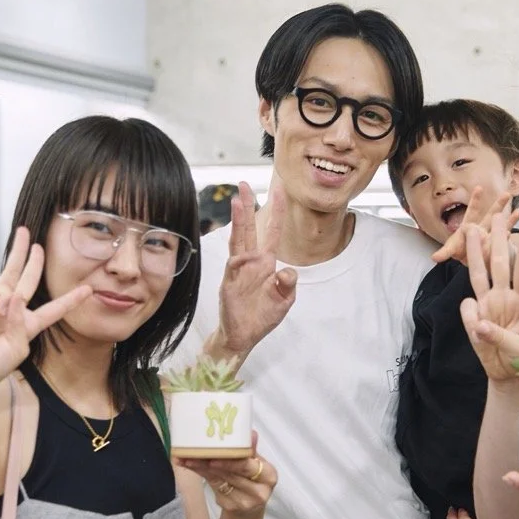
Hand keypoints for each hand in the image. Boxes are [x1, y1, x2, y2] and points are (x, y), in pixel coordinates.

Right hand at [0, 227, 91, 395]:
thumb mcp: (17, 348)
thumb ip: (19, 324)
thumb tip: (14, 297)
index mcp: (31, 325)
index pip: (55, 309)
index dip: (71, 299)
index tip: (88, 290)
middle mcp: (17, 311)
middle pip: (30, 280)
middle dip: (34, 260)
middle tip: (39, 244)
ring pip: (12, 275)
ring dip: (19, 257)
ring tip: (21, 252)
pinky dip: (5, 293)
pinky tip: (3, 305)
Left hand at [177, 432, 275, 517]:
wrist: (250, 509)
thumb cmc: (253, 481)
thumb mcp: (256, 465)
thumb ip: (251, 451)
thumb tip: (250, 433)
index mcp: (269, 476)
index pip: (248, 467)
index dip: (231, 462)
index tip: (213, 457)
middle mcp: (259, 492)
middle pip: (231, 474)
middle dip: (210, 463)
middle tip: (192, 454)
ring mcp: (243, 502)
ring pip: (219, 480)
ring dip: (200, 468)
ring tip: (186, 458)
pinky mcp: (230, 506)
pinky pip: (213, 486)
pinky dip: (201, 475)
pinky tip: (190, 466)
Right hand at [213, 182, 298, 361]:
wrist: (244, 335)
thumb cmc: (264, 315)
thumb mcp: (284, 300)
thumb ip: (288, 285)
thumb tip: (287, 271)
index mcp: (267, 262)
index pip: (273, 231)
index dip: (276, 211)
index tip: (278, 190)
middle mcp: (252, 261)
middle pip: (250, 228)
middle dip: (247, 206)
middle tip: (244, 184)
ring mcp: (239, 270)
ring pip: (238, 240)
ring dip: (238, 221)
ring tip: (237, 202)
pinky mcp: (230, 282)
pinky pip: (233, 267)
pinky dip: (238, 261)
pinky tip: (240, 257)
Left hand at [430, 188, 518, 263]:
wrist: (468, 260)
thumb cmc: (460, 251)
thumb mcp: (452, 250)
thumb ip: (445, 252)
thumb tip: (434, 257)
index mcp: (470, 226)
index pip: (473, 211)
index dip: (476, 200)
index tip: (479, 188)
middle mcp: (482, 228)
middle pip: (490, 215)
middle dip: (498, 205)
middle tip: (506, 194)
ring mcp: (490, 236)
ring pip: (500, 225)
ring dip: (509, 218)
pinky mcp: (496, 245)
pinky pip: (505, 238)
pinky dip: (511, 234)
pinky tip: (517, 232)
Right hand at [460, 213, 518, 382]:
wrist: (509, 375)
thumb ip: (499, 337)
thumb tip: (480, 325)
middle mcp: (506, 298)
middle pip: (501, 264)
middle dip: (499, 239)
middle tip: (498, 215)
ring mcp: (489, 305)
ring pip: (480, 274)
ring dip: (476, 252)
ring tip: (473, 230)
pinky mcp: (475, 317)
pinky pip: (467, 308)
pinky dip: (469, 314)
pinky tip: (479, 331)